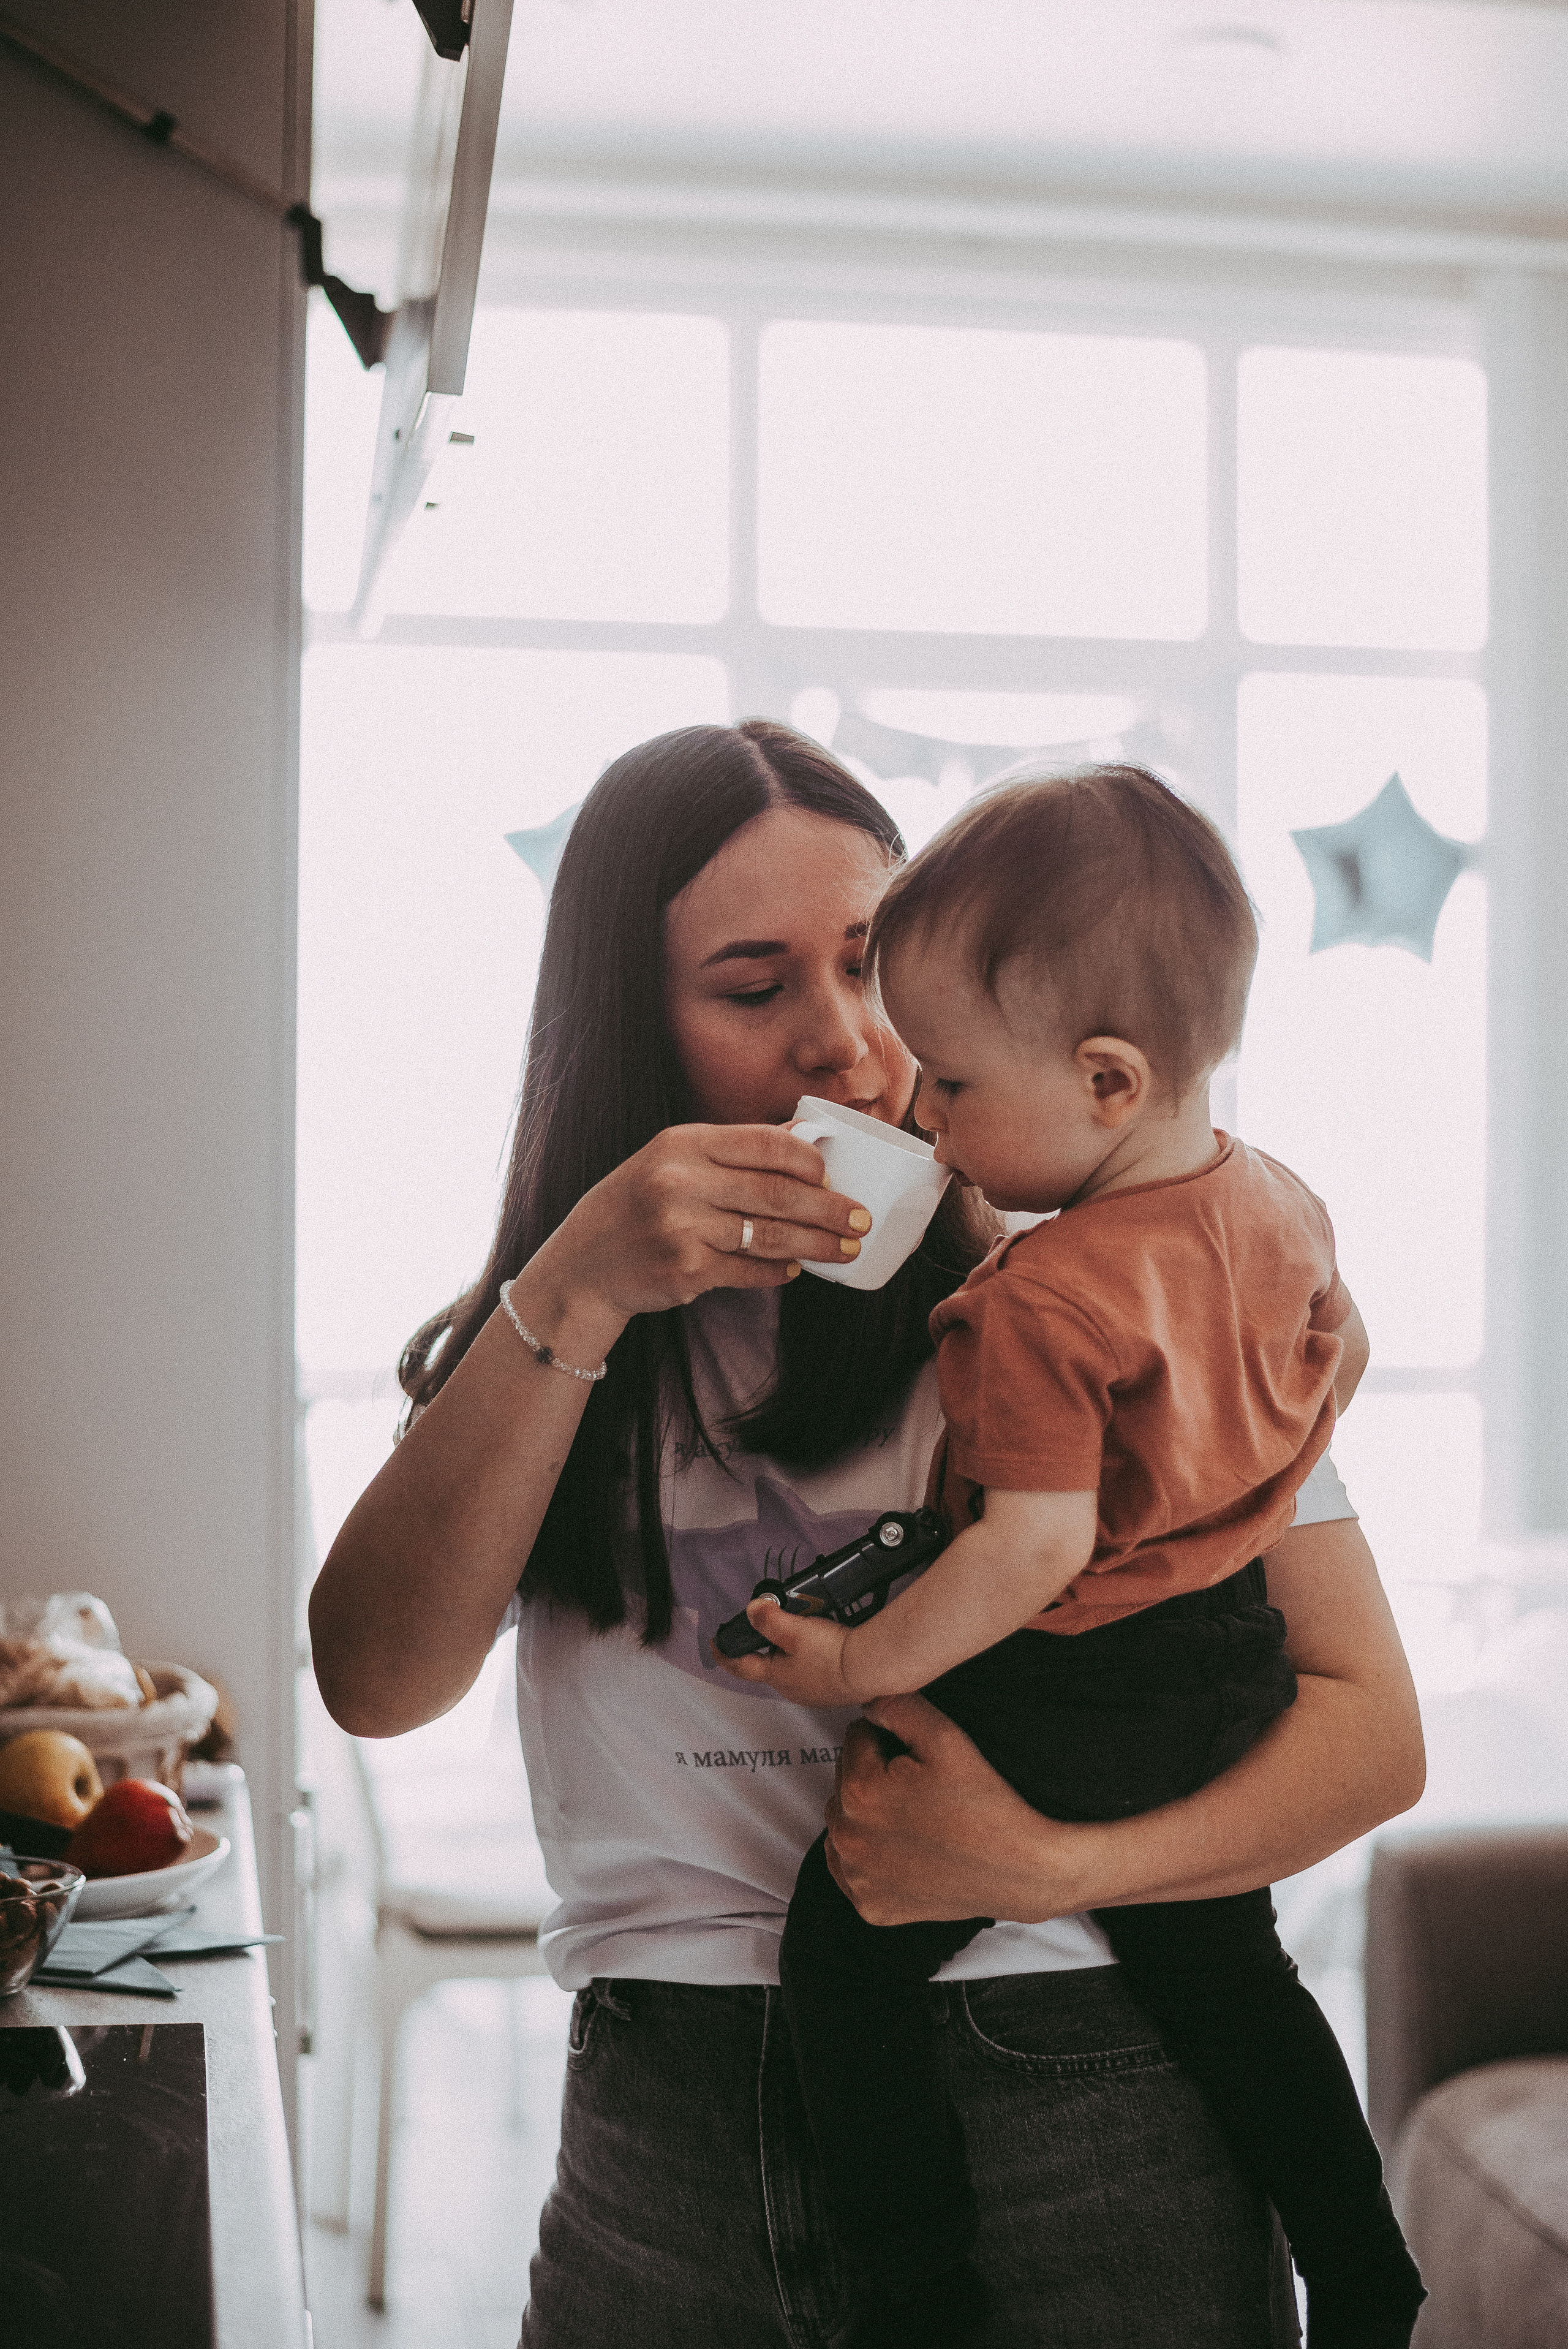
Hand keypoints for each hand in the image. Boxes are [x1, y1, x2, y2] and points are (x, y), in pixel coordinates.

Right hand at [533, 1122, 871, 1332]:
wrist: (582, 1267)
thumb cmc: (636, 1208)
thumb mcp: (671, 1163)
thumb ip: (731, 1152)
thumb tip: (804, 1140)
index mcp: (682, 1143)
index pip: (765, 1142)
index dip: (810, 1159)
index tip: (833, 1175)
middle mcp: (680, 1180)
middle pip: (778, 1192)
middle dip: (830, 1208)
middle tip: (861, 1219)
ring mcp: (682, 1227)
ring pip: (771, 1235)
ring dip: (817, 1244)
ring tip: (845, 1248)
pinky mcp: (685, 1270)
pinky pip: (750, 1270)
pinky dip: (778, 1272)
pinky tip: (795, 1271)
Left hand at [713, 1598, 862, 1705]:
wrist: (871, 1668)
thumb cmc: (830, 1651)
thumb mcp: (794, 1630)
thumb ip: (769, 1620)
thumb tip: (751, 1610)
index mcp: (777, 1677)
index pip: (741, 1667)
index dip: (724, 1654)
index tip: (715, 1643)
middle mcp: (792, 1689)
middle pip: (769, 1667)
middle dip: (763, 1648)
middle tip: (765, 1627)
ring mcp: (814, 1693)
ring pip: (792, 1670)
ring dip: (789, 1652)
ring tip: (797, 1631)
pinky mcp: (833, 1691)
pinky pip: (813, 1672)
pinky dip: (810, 1658)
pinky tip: (822, 1647)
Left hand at [823, 1693, 1088, 1925]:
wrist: (1022, 1871)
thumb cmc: (986, 1804)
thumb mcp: (947, 1738)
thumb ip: (897, 1705)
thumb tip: (865, 1704)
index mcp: (860, 1791)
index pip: (856, 1739)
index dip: (890, 1740)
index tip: (919, 1759)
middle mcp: (848, 1839)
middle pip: (844, 1782)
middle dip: (873, 1776)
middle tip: (919, 1789)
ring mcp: (857, 1879)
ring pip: (843, 1824)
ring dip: (866, 1815)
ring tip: (913, 1818)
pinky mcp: (870, 1907)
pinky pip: (851, 1869)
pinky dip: (869, 1858)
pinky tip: (904, 1852)